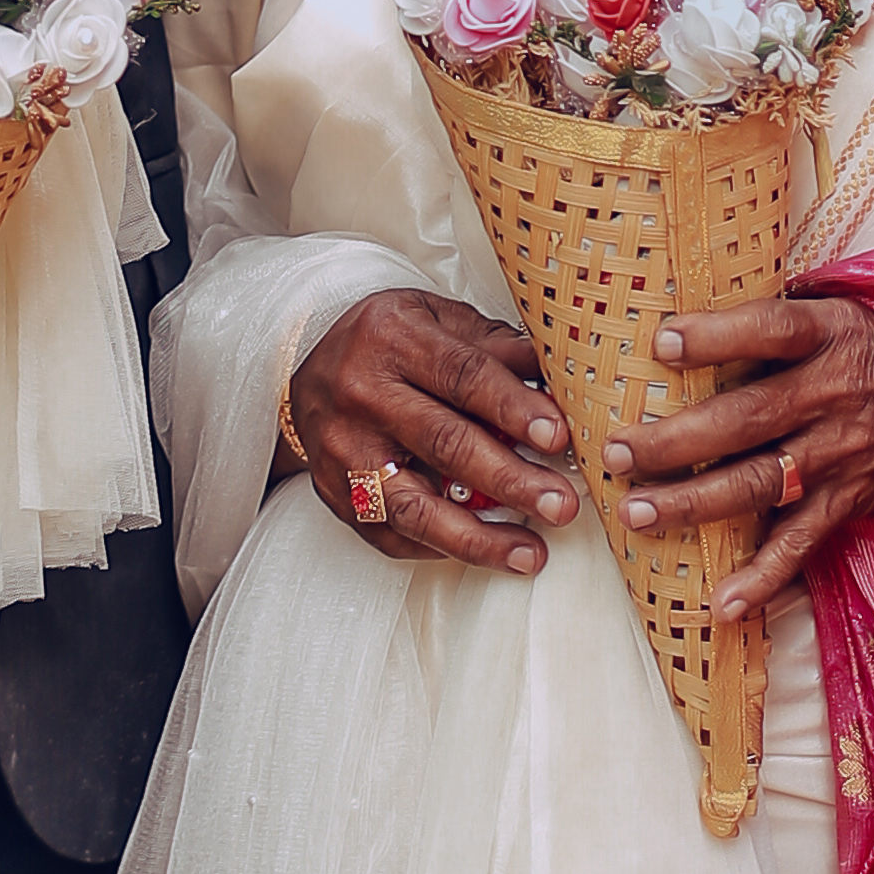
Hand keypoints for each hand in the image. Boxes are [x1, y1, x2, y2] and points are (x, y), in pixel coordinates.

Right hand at [283, 288, 572, 573]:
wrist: (307, 365)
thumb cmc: (390, 342)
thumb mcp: (439, 320)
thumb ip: (497, 348)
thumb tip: (566, 379)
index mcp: (393, 339)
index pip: (462, 376)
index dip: (514, 409)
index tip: (559, 438)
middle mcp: (362, 394)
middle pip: (444, 443)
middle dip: (510, 480)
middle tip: (561, 504)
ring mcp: (343, 449)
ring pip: (413, 506)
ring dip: (479, 537)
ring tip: (531, 553)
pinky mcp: (335, 493)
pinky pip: (390, 535)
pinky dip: (441, 549)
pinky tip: (485, 552)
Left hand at [615, 294, 873, 620]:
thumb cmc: (847, 344)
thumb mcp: (822, 312)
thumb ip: (762, 321)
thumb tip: (668, 318)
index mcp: (826, 334)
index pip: (770, 330)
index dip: (716, 337)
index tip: (659, 342)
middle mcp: (835, 394)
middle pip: (747, 419)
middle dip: (675, 441)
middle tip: (615, 453)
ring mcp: (843, 453)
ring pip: (761, 483)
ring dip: (695, 503)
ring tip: (636, 513)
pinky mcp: (849, 500)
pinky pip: (802, 543)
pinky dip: (764, 577)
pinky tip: (722, 603)